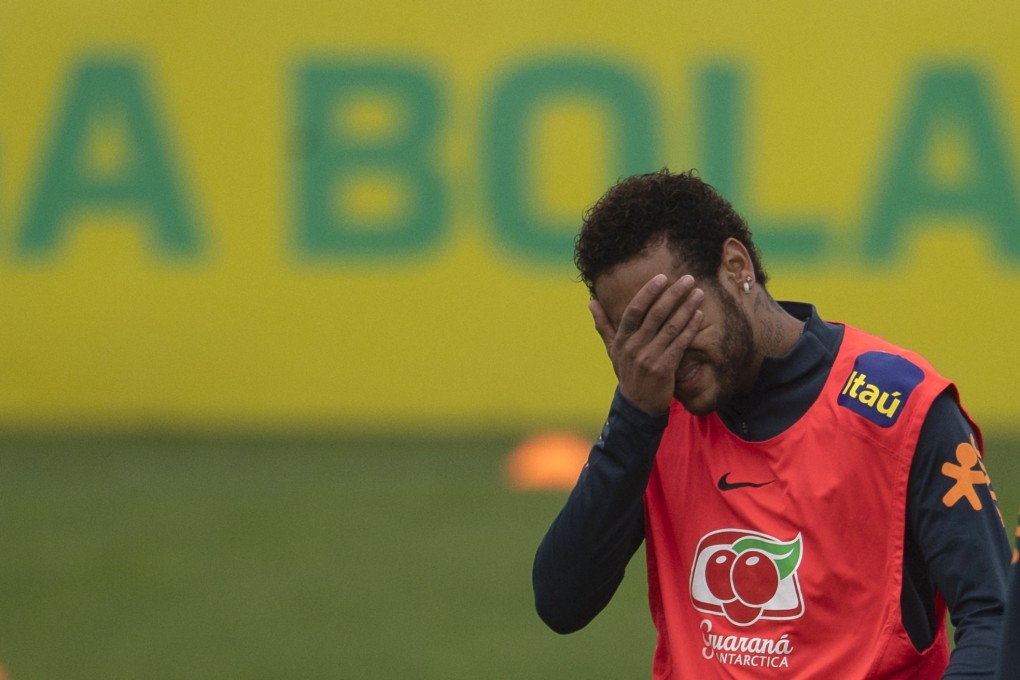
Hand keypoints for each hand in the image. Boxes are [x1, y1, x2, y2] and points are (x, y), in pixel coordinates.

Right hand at [589, 274, 703, 414]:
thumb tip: (590, 302)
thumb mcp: (612, 350)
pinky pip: (679, 344)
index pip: (634, 310)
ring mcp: (649, 358)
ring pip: (671, 327)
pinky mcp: (664, 369)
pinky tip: (698, 315)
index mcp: (622, 339)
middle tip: (688, 279)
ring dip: (686, 308)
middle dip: (673, 294)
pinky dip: (690, 328)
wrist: (637, 405)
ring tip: (698, 293)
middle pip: (656, 314)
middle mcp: (634, 347)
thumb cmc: (627, 372)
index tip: (662, 278)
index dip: (648, 292)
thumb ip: (603, 325)